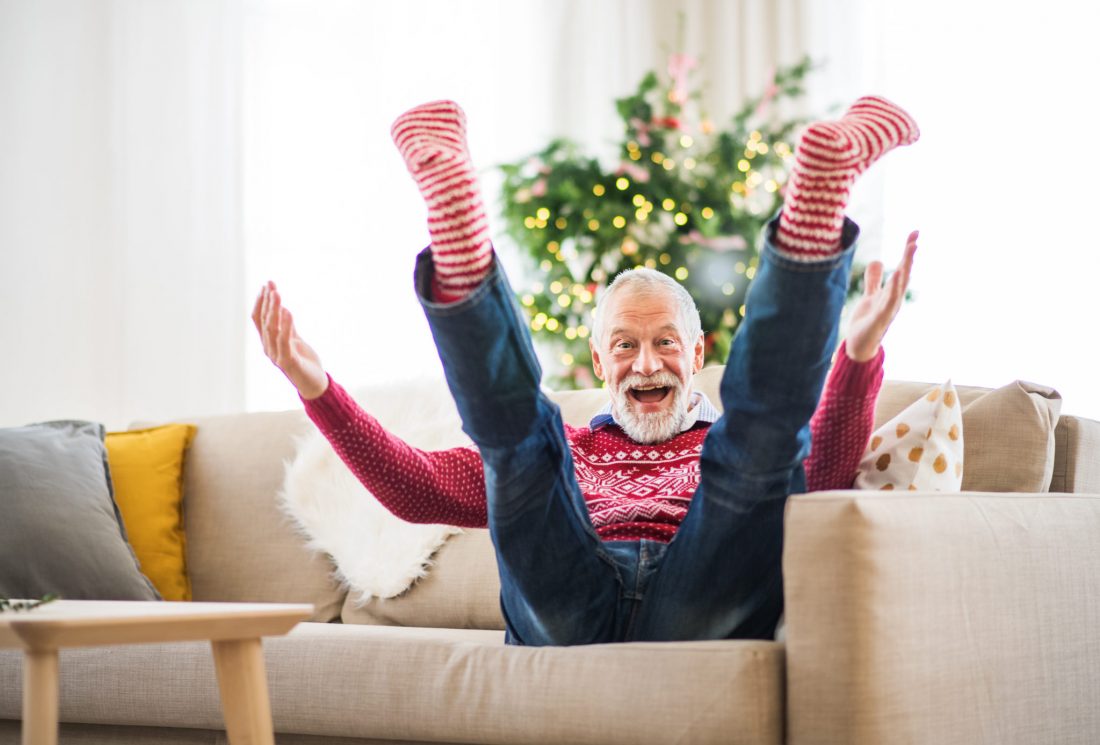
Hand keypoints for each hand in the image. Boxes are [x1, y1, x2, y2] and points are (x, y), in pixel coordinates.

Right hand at [251, 281, 328, 399]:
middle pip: (264, 321)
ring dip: (274, 310)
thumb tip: (283, 309)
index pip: (259, 319)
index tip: (267, 285)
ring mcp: (276, 355)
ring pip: (272, 329)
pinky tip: (288, 312)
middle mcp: (268, 348)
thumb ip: (288, 327)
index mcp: (268, 342)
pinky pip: (285, 341)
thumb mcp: (295, 340)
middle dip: (268, 302)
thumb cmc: (304, 362)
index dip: (261, 302)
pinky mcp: (288, 362)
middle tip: (271, 284)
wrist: (315, 384)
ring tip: (278, 294)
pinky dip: (286, 326)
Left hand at [845, 230, 917, 361]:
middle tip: (915, 237)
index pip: (902, 268)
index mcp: (891, 292)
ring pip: (899, 285)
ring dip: (905, 267)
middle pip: (904, 273)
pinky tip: (897, 275)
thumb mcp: (870, 296)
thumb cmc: (867, 322)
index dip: (907, 251)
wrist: (859, 346)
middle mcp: (894, 298)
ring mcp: (889, 308)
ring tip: (910, 249)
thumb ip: (873, 280)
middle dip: (909, 255)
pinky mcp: (880, 317)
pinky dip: (894, 288)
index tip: (914, 233)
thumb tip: (877, 260)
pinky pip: (889, 300)